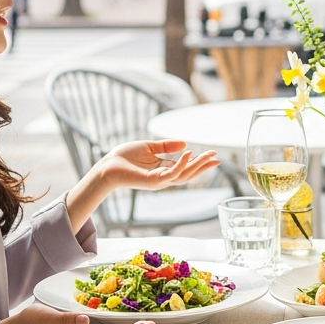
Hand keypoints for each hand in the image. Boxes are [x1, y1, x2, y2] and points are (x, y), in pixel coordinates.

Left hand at [95, 139, 220, 191]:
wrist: (107, 166)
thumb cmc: (124, 157)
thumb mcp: (149, 147)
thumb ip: (167, 146)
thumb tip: (185, 143)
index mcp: (163, 169)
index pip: (185, 167)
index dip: (199, 161)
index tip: (213, 155)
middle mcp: (163, 177)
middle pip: (189, 173)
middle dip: (203, 165)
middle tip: (217, 157)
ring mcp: (160, 181)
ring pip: (184, 175)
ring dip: (198, 165)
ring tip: (209, 155)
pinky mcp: (154, 181)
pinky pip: (172, 173)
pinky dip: (182, 164)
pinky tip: (190, 153)